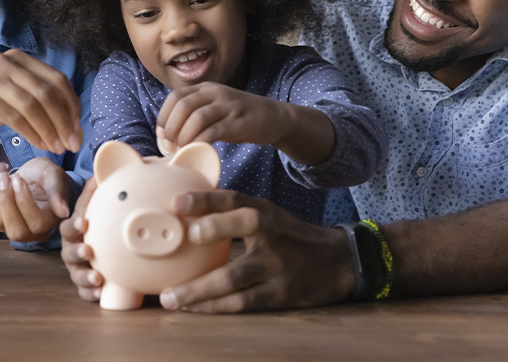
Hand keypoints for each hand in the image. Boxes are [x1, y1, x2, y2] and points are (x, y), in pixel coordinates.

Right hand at [0, 49, 81, 152]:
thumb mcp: (9, 96)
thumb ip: (36, 100)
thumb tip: (70, 122)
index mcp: (17, 58)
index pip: (56, 79)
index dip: (71, 104)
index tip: (77, 127)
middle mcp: (5, 61)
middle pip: (48, 91)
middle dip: (65, 120)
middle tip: (73, 143)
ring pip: (34, 104)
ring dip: (50, 129)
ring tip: (58, 148)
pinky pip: (16, 117)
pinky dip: (32, 133)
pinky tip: (40, 145)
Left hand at [0, 157, 69, 242]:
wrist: (36, 174)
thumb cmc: (48, 176)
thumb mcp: (55, 177)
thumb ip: (58, 192)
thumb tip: (63, 211)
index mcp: (50, 222)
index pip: (37, 223)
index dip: (25, 202)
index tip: (19, 178)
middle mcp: (32, 231)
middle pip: (16, 231)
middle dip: (6, 202)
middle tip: (5, 177)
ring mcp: (13, 226)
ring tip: (1, 172)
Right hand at [59, 178, 103, 302]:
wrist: (93, 234)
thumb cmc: (93, 217)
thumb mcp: (93, 202)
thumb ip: (95, 189)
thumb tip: (100, 170)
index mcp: (73, 229)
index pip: (69, 227)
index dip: (75, 225)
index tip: (84, 222)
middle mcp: (71, 249)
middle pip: (69, 253)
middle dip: (78, 252)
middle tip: (89, 251)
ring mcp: (77, 267)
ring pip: (76, 274)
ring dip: (85, 276)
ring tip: (98, 278)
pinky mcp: (86, 283)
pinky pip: (84, 292)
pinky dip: (91, 294)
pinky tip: (101, 294)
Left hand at [156, 83, 333, 164]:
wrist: (275, 117)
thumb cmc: (239, 118)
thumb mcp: (215, 108)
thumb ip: (194, 114)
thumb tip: (167, 134)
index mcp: (206, 88)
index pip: (175, 97)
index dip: (163, 116)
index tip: (161, 135)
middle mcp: (215, 93)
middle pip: (182, 106)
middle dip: (170, 128)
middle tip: (169, 146)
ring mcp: (228, 106)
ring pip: (196, 117)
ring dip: (183, 136)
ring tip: (181, 149)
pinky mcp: (239, 121)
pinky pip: (213, 131)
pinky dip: (200, 143)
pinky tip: (197, 151)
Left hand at [158, 190, 354, 312]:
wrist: (337, 262)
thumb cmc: (290, 237)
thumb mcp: (269, 215)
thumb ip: (234, 212)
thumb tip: (186, 213)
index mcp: (265, 211)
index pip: (234, 199)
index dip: (207, 198)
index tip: (178, 201)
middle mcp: (272, 234)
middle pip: (245, 225)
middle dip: (214, 229)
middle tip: (186, 236)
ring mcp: (277, 266)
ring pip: (236, 276)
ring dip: (199, 289)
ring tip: (170, 297)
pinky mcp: (280, 294)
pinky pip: (243, 302)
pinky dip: (215, 307)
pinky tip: (193, 309)